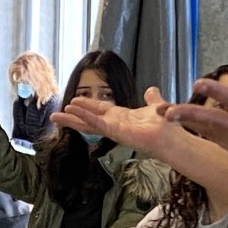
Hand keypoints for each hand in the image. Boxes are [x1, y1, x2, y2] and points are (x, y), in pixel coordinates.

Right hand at [53, 87, 181, 156]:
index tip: (73, 101)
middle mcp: (115, 125)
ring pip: (88, 123)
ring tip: (56, 115)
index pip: (99, 111)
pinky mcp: (114, 132)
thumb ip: (152, 98)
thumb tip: (151, 90)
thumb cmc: (166, 126)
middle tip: (55, 115)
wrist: (172, 137)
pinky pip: (95, 123)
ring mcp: (113, 129)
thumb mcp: (156, 106)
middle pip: (88, 119)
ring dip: (73, 118)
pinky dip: (83, 116)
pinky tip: (70, 111)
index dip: (86, 105)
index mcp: (121, 118)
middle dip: (72, 116)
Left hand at [163, 60, 227, 184]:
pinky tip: (185, 124)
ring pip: (210, 132)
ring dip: (189, 123)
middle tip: (167, 111)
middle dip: (189, 115)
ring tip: (167, 114)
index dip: (217, 93)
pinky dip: (200, 131)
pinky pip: (216, 140)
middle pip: (214, 122)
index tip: (199, 84)